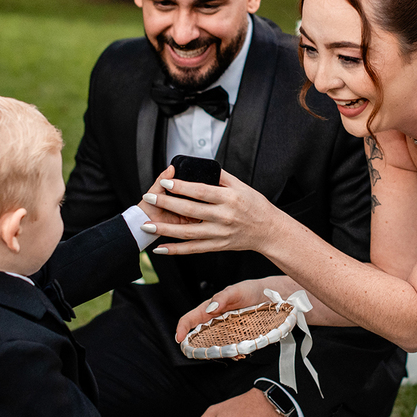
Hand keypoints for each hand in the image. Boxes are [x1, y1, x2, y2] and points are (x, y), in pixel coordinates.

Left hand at [141, 169, 281, 255]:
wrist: (269, 231)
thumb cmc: (257, 206)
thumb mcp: (242, 186)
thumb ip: (222, 177)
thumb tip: (203, 166)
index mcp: (229, 199)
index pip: (201, 191)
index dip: (181, 187)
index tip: (166, 182)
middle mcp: (224, 217)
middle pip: (190, 210)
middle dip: (167, 204)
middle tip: (149, 198)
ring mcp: (220, 233)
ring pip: (188, 233)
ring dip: (165, 229)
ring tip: (147, 225)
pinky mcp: (218, 246)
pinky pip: (193, 249)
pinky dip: (176, 250)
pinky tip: (161, 248)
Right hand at [174, 277, 296, 342]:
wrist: (272, 295)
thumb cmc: (251, 290)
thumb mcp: (237, 290)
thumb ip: (223, 298)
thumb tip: (210, 309)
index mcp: (210, 308)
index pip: (190, 318)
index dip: (182, 328)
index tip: (179, 339)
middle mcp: (215, 321)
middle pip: (199, 336)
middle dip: (198, 347)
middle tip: (204, 353)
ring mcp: (226, 331)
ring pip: (215, 345)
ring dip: (218, 353)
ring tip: (230, 354)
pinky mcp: (237, 337)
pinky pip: (231, 348)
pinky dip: (233, 353)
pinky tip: (240, 354)